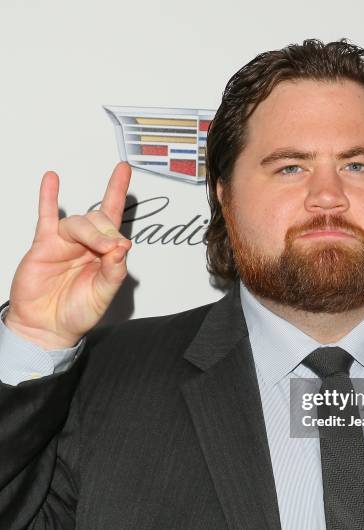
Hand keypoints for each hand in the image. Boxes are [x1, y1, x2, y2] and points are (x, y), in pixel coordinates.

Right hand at [5, 162, 132, 349]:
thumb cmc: (76, 313)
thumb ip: (114, 271)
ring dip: (90, 231)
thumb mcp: (103, 295)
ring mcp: (65, 243)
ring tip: (97, 246)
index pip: (114, 219)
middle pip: (99, 220)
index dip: (118, 193)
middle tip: (111, 248)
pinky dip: (48, 197)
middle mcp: (86, 245)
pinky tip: (52, 180)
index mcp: (104, 254)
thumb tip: (122, 246)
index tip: (124, 171)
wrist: (46, 327)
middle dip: (107, 231)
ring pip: (78, 222)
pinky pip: (46, 216)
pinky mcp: (44, 245)